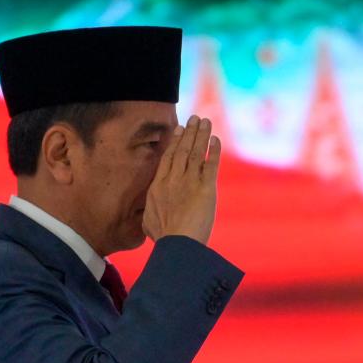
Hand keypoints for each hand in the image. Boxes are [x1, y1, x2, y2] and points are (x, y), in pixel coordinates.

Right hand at [143, 115, 220, 245]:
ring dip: (201, 135)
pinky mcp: (206, 188)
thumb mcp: (148, 223)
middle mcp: (173, 179)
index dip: (174, 142)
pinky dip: (214, 151)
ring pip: (196, 153)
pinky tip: (216, 139)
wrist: (178, 243)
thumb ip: (148, 214)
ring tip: (206, 121)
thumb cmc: (164, 238)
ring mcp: (189, 182)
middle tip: (195, 118)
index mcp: (158, 186)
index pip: (168, 158)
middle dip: (189, 132)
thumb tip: (145, 217)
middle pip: (182, 150)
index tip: (179, 129)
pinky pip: (211, 164)